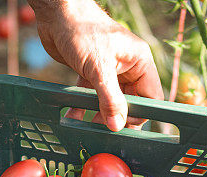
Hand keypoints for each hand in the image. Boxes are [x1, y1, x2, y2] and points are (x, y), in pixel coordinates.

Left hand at [31, 0, 162, 130]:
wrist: (56, 14)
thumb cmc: (82, 31)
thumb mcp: (99, 68)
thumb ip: (110, 99)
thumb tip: (117, 125)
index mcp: (139, 61)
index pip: (150, 95)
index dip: (140, 113)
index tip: (125, 127)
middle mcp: (127, 66)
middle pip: (130, 100)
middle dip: (118, 117)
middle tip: (106, 131)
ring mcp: (109, 69)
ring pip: (110, 100)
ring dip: (99, 114)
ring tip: (89, 126)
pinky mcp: (91, 71)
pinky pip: (92, 94)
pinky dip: (83, 105)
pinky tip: (73, 116)